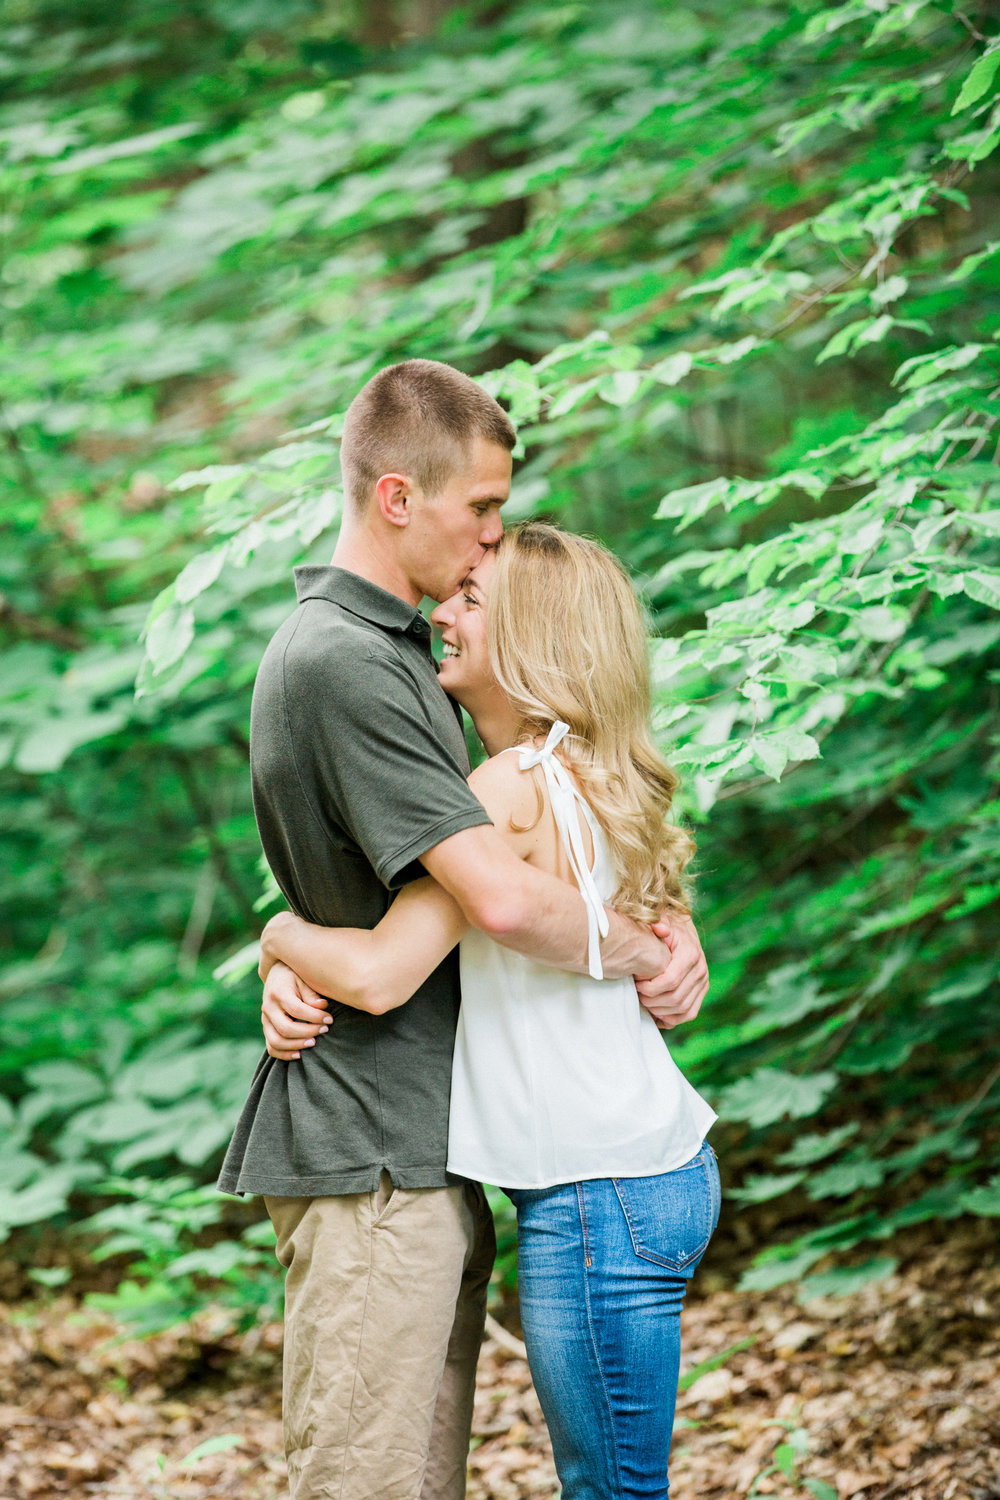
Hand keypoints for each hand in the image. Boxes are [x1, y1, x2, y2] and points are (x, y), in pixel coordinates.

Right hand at [261, 961, 330, 1060]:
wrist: (277, 973)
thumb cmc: (295, 975)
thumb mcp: (304, 977)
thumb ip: (312, 993)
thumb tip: (322, 1006)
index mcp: (278, 993)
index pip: (296, 1010)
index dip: (315, 1017)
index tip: (329, 1019)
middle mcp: (268, 1008)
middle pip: (285, 1028)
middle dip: (308, 1032)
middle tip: (324, 1030)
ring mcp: (265, 1020)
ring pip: (276, 1041)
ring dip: (296, 1045)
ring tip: (314, 1042)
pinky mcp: (267, 1028)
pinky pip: (271, 1047)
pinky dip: (284, 1054)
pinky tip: (300, 1054)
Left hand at [634, 914, 707, 1029]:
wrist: (681, 931)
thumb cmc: (666, 928)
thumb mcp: (661, 921)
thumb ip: (658, 923)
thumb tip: (659, 928)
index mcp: (691, 954)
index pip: (670, 981)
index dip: (650, 987)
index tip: (636, 983)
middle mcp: (701, 970)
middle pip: (675, 998)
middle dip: (652, 1000)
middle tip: (637, 995)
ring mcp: (703, 983)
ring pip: (682, 1010)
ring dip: (660, 1011)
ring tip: (645, 1002)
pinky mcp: (701, 992)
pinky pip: (689, 1014)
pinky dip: (672, 1018)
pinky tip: (656, 1014)